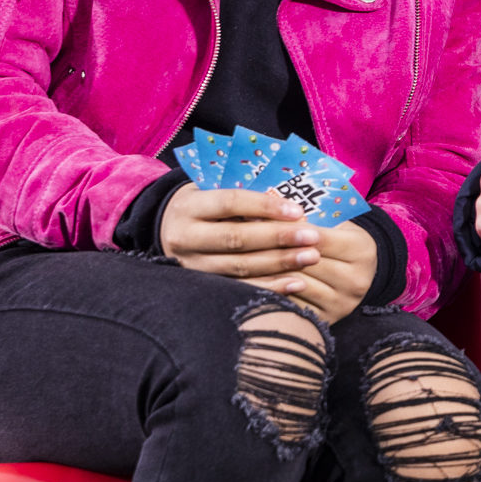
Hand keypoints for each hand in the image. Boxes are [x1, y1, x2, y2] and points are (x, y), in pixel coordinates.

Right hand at [161, 183, 323, 278]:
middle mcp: (185, 238)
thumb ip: (245, 198)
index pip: (229, 203)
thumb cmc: (205, 207)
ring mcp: (192, 266)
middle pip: (236, 239)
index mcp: (189, 207)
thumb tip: (294, 205)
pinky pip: (241, 289)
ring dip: (280, 264)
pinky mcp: (202, 287)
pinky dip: (271, 287)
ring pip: (239, 267)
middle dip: (278, 238)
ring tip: (312, 257)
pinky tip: (297, 283)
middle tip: (313, 237)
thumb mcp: (213, 192)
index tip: (297, 210)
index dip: (264, 206)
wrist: (167, 231)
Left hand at [248, 218, 377, 324]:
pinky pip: (291, 303)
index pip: (317, 237)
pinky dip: (270, 290)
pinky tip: (252, 279)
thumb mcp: (334, 225)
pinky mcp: (327, 320)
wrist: (357, 274)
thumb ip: (308, 220)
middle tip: (239, 237)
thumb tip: (265, 212)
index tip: (255, 216)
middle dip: (271, 248)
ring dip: (266, 271)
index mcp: (361, 250)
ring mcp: (342, 303)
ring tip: (240, 257)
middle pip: (305, 262)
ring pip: (295, 283)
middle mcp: (356, 280)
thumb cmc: (338, 241)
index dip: (286, 228)